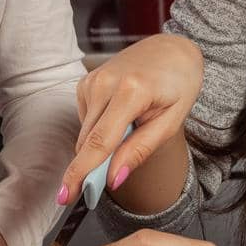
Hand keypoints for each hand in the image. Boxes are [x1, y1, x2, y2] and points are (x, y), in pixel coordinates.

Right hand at [61, 34, 202, 203]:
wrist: (172, 50)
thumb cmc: (178, 84)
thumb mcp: (171, 121)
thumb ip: (141, 150)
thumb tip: (114, 179)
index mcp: (131, 91)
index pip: (100, 141)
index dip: (82, 173)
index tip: (67, 195)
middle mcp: (105, 82)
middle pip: (87, 141)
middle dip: (90, 169)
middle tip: (100, 187)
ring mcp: (92, 80)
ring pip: (85, 134)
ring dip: (100, 146)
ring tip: (131, 131)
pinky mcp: (86, 82)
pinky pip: (86, 121)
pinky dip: (100, 128)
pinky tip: (120, 117)